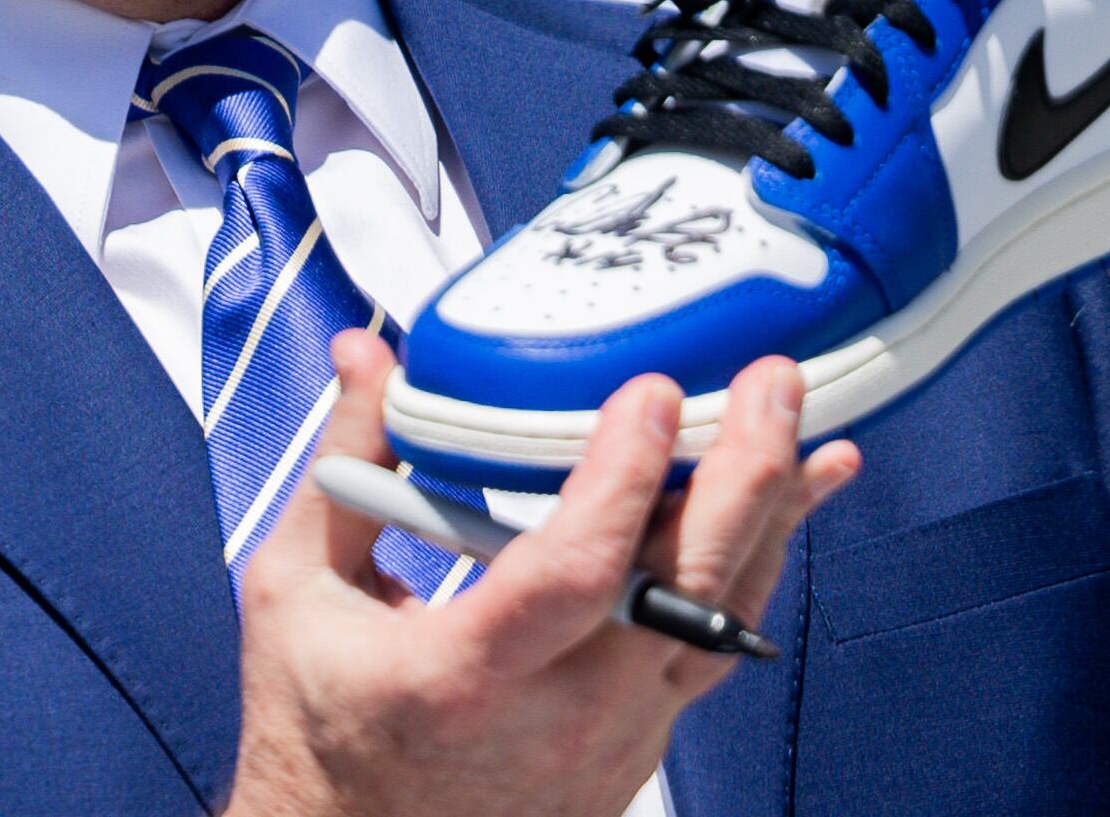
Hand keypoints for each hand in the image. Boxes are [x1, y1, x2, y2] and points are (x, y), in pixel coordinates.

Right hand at [223, 333, 856, 816]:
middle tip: (771, 384)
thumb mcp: (300, 588)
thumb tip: (370, 356)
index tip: (653, 392)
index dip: (626, 476)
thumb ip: (351, 463)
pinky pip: (708, 655)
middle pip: (685, 594)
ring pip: (722, 627)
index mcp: (461, 676)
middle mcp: (555, 721)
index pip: (578, 571)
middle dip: (745, 475)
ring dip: (772, 523)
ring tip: (809, 436)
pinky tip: (774, 516)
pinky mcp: (634, 754)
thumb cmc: (318, 730)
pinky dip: (748, 577)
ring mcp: (610, 746)